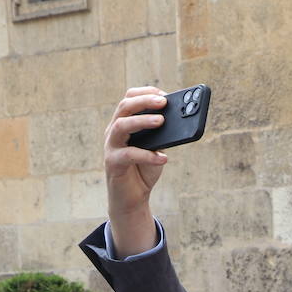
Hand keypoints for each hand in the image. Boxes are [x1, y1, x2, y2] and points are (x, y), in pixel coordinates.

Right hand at [104, 87, 169, 255]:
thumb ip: (163, 135)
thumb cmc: (144, 169)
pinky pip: (129, 155)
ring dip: (142, 121)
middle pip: (124, 107)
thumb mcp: (157, 148)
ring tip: (161, 121)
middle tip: (164, 102)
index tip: (164, 94)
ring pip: (121, 126)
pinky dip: (148, 155)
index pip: (129, 99)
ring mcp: (111, 146)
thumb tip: (180, 121)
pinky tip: (164, 158)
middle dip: (144, 102)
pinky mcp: (113, 164)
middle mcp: (114, 132)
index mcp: (123, 124)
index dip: (146, 93)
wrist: (132, 198)